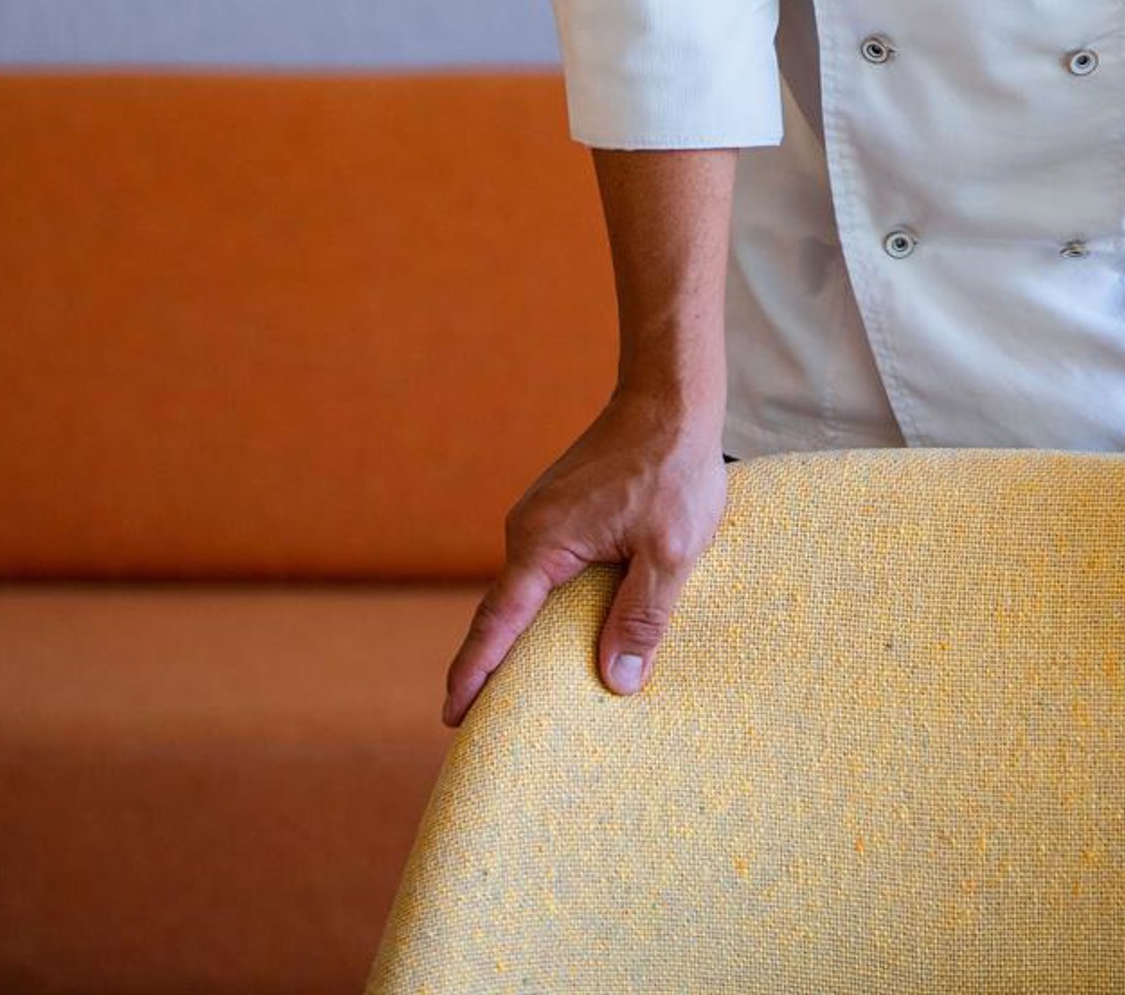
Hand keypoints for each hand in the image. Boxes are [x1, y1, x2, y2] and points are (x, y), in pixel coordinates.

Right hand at [441, 384, 728, 725]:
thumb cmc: (673, 468)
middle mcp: (531, 529)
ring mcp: (545, 517)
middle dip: (496, 666)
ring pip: (530, 591)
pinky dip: (550, 606)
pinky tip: (571, 632)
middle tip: (491, 726)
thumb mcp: (669, 550)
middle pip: (507, 612)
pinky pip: (548, 570)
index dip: (474, 673)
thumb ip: (642, 615)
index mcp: (545, 541)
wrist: (671, 397)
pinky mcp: (564, 511)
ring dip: (529, 636)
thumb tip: (618, 680)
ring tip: (531, 692)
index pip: (498, 622)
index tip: (451, 717)